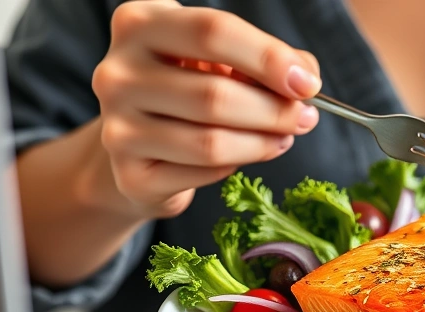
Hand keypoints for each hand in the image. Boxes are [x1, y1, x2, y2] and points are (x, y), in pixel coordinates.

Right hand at [91, 0, 321, 218]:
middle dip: (274, 110)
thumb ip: (263, 60)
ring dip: (262, 143)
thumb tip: (304, 78)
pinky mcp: (131, 175)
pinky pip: (203, 173)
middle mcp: (116, 72)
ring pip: (211, 142)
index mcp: (139, 23)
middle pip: (214, 94)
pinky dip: (237, 165)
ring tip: (284, 137)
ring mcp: (117, 127)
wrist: (139, 147)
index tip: (308, 83)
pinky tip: (248, 154)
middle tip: (305, 118)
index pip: (212, 32)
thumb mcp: (219, 60)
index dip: (268, 58)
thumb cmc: (186, 91)